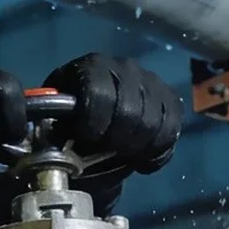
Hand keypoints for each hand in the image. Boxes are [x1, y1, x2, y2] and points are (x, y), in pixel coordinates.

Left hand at [43, 54, 181, 173]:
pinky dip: (156, 152)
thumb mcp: (56, 119)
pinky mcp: (170, 100)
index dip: (93, 123)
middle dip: (115, 140)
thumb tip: (59, 136)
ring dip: (136, 147)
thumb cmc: (72, 120)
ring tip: (122, 155)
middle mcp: (126, 68)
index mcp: (93, 67)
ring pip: (153, 123)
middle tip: (105, 152)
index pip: (99, 94)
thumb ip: (55, 125)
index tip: (85, 140)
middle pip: (130, 111)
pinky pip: (172, 130)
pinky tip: (142, 160)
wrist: (97, 118)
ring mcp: (152, 82)